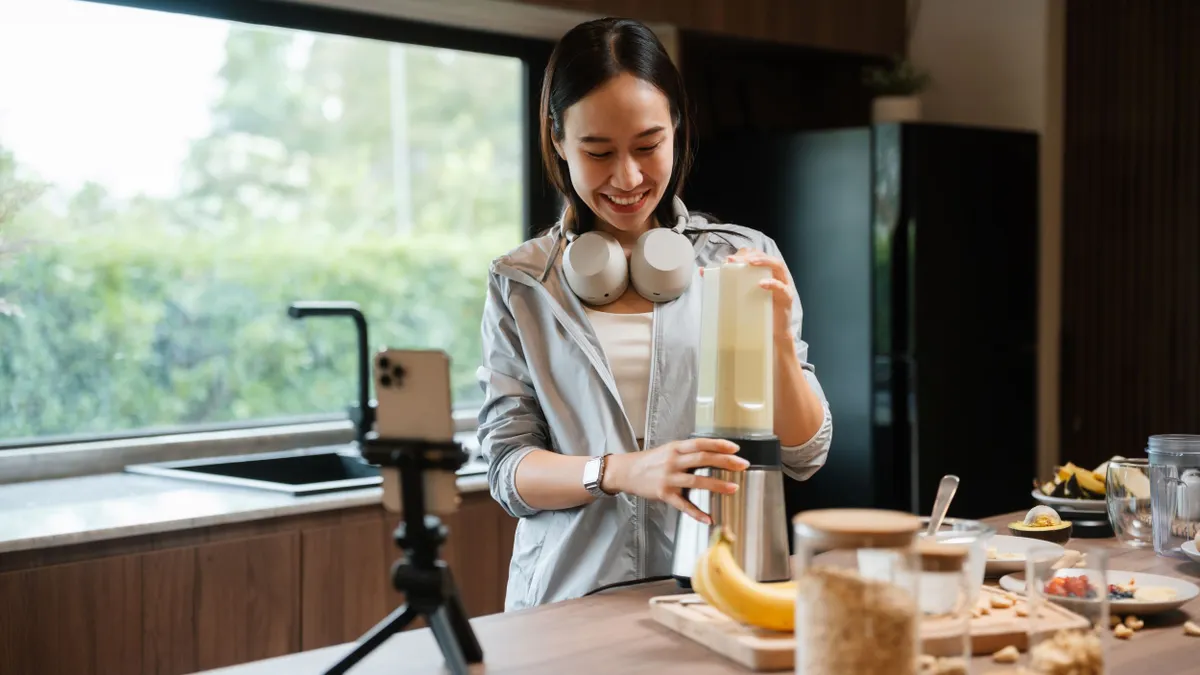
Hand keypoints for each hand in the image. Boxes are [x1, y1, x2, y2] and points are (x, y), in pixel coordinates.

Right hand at [602, 438, 747, 523]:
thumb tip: (713, 452)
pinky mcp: (664, 494)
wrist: (626, 471)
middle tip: (743, 465)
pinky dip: (697, 513)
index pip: (701, 443)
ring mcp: (668, 478)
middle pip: (702, 459)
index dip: (719, 445)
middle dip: (725, 462)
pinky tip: (709, 518)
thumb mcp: (668, 450)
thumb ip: (688, 452)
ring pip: (696, 482)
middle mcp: (673, 462)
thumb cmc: (650, 461)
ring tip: (733, 488)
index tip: (736, 449)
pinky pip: (683, 505)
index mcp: (676, 448)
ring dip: (717, 485)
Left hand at [721, 247, 797, 343]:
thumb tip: (703, 271)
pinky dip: (773, 284)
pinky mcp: (786, 299)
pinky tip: (762, 284)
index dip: (742, 253)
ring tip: (750, 263)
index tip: (727, 259)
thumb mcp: (740, 296)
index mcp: (764, 272)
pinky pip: (782, 288)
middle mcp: (776, 275)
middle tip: (733, 260)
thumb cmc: (756, 312)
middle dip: (749, 256)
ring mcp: (783, 285)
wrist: (771, 335)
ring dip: (763, 261)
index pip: (755, 255)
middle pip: (765, 256)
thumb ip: (725, 283)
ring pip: (777, 266)